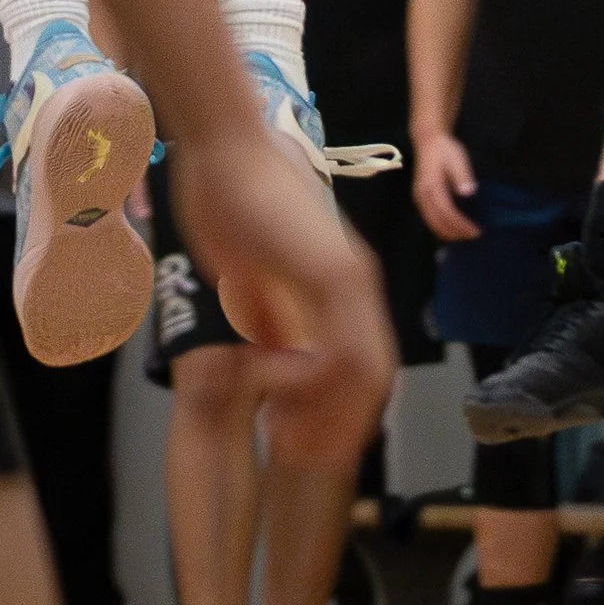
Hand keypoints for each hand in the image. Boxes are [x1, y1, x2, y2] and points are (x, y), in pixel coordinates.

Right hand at [176, 120, 395, 469]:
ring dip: (328, 416)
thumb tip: (276, 361)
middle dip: (339, 428)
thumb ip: (270, 318)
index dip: (337, 413)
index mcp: (341, 286)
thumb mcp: (251, 280)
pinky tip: (274, 393)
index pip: (362, 366)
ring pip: (369, 373)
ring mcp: (350, 278)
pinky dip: (313, 386)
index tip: (296, 439)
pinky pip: (341, 350)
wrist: (227, 149)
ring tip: (283, 436)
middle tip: (295, 455)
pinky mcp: (332, 272)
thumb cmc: (231, 203)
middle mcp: (357, 284)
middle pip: (376, 379)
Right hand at [415, 127, 480, 243]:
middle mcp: (423, 196)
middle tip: (474, 235)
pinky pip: (430, 219)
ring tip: (466, 235)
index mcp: (432, 185)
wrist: (427, 140)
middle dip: (456, 233)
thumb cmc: (445, 149)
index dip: (461, 224)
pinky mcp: (420, 200)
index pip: (447, 212)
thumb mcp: (457, 157)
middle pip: (438, 222)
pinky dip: (441, 228)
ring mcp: (419, 199)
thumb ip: (462, 175)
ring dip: (448, 233)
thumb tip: (469, 192)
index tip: (476, 230)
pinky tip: (454, 228)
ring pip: (432, 224)